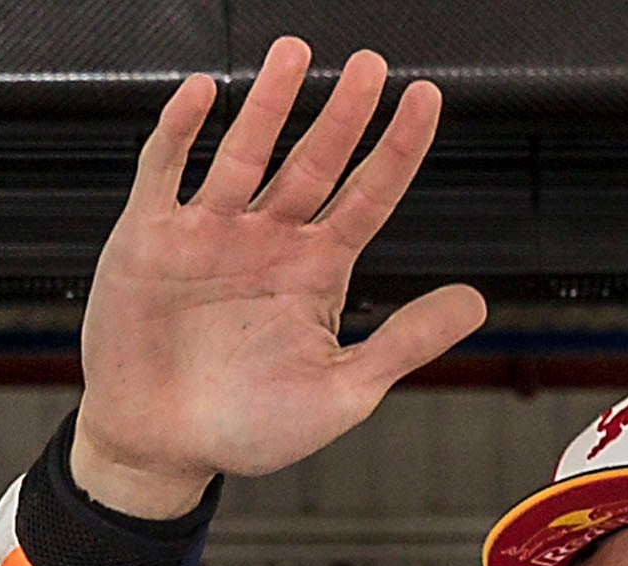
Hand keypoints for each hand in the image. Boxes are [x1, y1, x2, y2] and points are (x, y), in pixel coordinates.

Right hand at [69, 45, 489, 520]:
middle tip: (368, 65)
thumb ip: (406, 342)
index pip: (369, 195)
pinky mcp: (151, 236)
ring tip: (292, 55)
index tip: (424, 99)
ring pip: (246, 152)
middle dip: (342, 114)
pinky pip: (166, 171)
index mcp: (317, 270)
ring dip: (269, 103)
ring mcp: (210, 232)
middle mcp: (268, 239)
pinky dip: (180, 131)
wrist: (160, 448)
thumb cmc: (244, 428)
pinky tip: (200, 95)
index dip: (397, 147)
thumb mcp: (342, 393)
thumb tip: (476, 303)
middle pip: (314, 161)